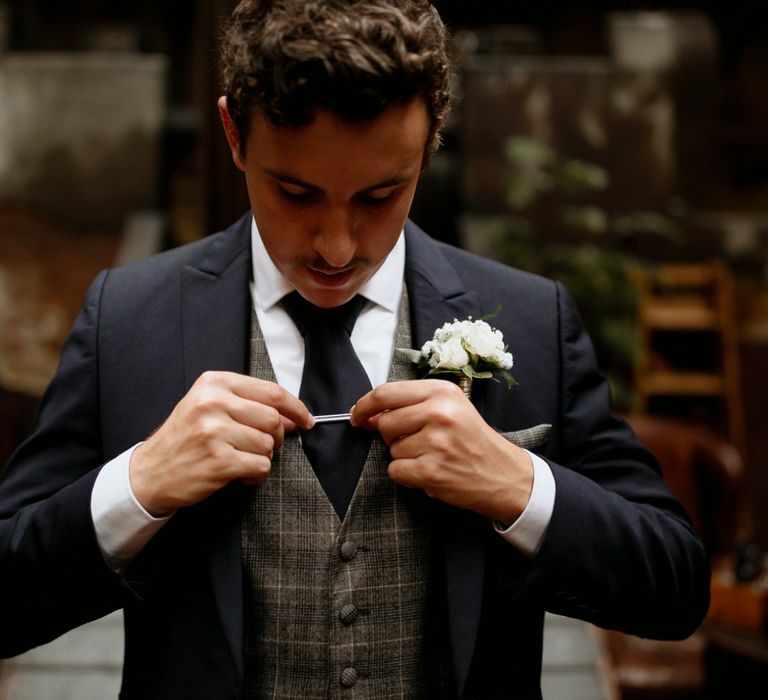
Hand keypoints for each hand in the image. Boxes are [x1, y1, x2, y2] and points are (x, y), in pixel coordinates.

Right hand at [130, 371, 311, 515]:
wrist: (150, 472)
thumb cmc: (185, 439)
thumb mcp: (209, 407)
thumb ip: (248, 404)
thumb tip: (294, 416)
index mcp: (214, 383)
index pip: (272, 391)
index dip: (295, 407)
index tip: (306, 419)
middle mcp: (213, 403)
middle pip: (273, 419)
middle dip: (277, 437)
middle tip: (263, 446)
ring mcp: (215, 432)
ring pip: (268, 444)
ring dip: (262, 458)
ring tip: (242, 461)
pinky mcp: (219, 461)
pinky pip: (260, 466)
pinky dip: (257, 475)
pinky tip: (241, 475)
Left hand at [350, 379, 532, 520]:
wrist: (503, 474)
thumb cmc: (472, 440)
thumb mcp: (449, 408)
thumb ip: (411, 405)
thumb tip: (367, 414)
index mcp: (442, 391)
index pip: (386, 392)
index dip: (365, 405)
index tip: (357, 415)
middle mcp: (439, 412)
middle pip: (385, 422)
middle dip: (391, 436)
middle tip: (415, 441)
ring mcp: (436, 442)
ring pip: (391, 449)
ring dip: (404, 457)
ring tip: (432, 456)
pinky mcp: (432, 470)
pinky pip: (396, 471)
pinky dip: (407, 475)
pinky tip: (430, 472)